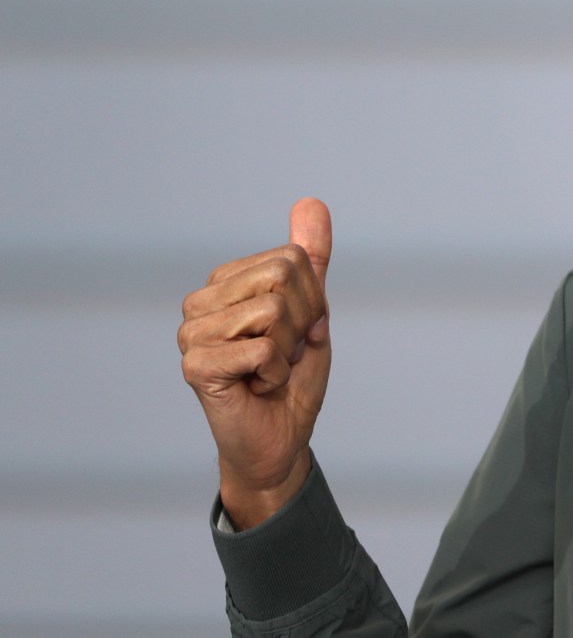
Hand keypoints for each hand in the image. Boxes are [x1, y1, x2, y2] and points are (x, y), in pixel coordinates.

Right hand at [178, 198, 332, 528]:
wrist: (279, 439)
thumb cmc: (292, 376)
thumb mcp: (311, 310)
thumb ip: (311, 257)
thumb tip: (310, 201)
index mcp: (225, 282)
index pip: (292, 259)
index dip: (313, 299)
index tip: (297, 331)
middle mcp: (200, 301)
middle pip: (282, 277)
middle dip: (302, 320)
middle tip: (285, 352)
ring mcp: (191, 333)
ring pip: (272, 310)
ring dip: (288, 349)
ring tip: (269, 370)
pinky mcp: (195, 365)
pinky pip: (263, 348)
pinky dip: (277, 372)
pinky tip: (258, 387)